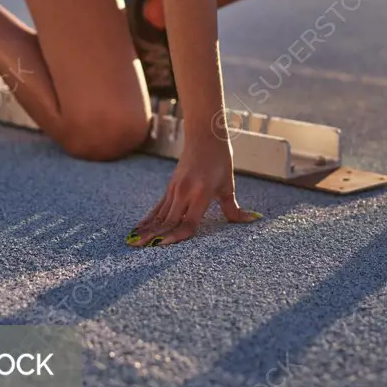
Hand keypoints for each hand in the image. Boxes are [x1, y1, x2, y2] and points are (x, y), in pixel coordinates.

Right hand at [126, 134, 261, 246]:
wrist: (204, 136)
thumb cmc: (220, 160)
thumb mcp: (227, 185)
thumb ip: (233, 208)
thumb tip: (251, 220)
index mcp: (201, 193)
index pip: (188, 221)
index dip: (177, 236)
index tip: (164, 245)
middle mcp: (185, 192)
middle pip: (169, 220)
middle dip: (155, 236)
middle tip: (142, 250)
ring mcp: (174, 189)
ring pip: (160, 215)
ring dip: (148, 230)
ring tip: (135, 243)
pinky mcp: (170, 187)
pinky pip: (157, 207)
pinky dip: (148, 219)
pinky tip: (138, 229)